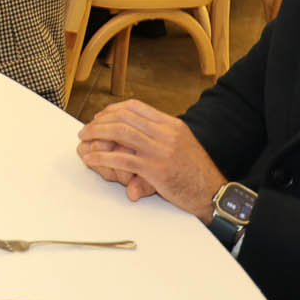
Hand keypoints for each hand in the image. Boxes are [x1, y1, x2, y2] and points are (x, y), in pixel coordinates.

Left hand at [77, 99, 224, 220]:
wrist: (214, 193)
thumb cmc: (197, 173)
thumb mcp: (181, 146)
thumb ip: (159, 138)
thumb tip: (136, 137)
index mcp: (171, 125)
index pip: (135, 106)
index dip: (113, 109)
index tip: (101, 116)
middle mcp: (166, 133)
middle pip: (124, 117)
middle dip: (100, 121)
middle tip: (86, 129)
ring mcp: (160, 150)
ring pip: (120, 133)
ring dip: (97, 134)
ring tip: (85, 140)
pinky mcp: (155, 169)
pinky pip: (121, 159)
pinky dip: (102, 157)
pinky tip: (92, 159)